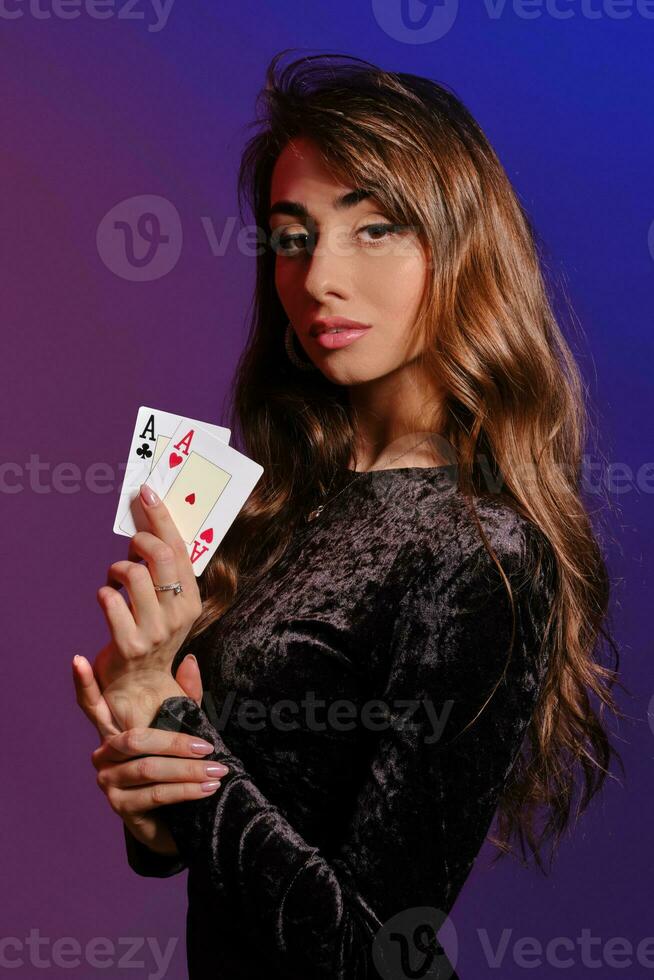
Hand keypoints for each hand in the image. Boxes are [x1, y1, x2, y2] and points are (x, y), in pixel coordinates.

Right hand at [73, 652, 226, 854]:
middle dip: (176, 744)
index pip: (92, 705)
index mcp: (113, 731)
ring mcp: (108, 782)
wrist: (178, 819)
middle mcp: (103, 755)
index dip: (83, 683)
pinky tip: (207, 788)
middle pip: (136, 741)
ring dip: (188, 771)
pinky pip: (155, 794)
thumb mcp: (184, 728)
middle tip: (208, 747)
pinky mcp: (120, 806)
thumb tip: (190, 662)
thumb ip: (186, 697)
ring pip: (149, 769)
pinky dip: (185, 790)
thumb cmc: (177, 767)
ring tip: (217, 770)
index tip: (78, 659)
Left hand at [93, 484, 203, 727]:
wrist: (142, 687)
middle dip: (138, 538)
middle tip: (130, 542)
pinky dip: (103, 592)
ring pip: (132, 573)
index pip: (180, 549)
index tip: (147, 494)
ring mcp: (154, 629)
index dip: (162, 518)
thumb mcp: (171, 605)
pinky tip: (108, 598)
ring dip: (117, 568)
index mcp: (192, 600)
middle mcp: (177, 614)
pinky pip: (110, 599)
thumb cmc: (153, 637)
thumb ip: (167, 572)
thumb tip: (151, 528)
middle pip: (159, 555)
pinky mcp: (129, 643)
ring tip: (116, 578)